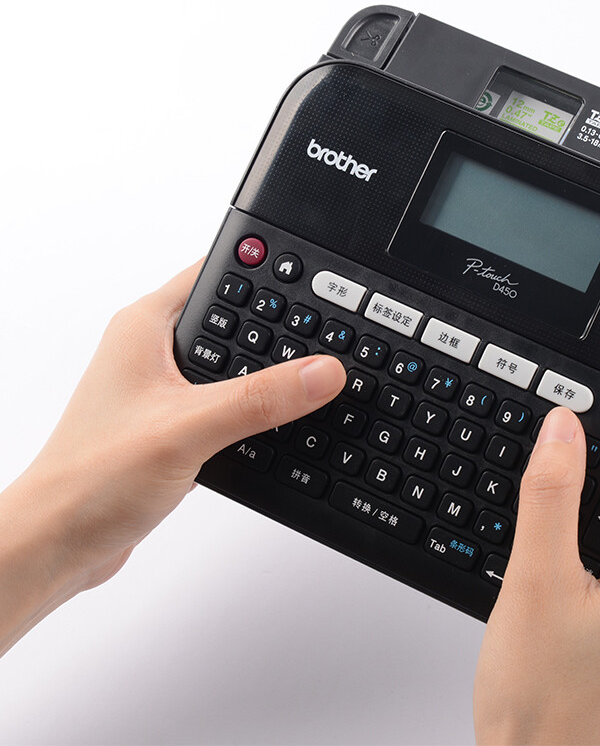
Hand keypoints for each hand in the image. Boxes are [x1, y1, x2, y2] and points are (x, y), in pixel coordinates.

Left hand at [0, 262, 344, 652]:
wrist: (59, 544)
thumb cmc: (89, 481)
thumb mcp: (186, 430)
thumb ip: (259, 398)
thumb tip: (320, 372)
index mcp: (147, 327)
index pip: (218, 274)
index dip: (266, 271)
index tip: (314, 284)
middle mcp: (154, 351)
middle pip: (234, 318)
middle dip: (279, 327)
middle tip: (325, 335)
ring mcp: (164, 389)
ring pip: (234, 364)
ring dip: (268, 374)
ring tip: (311, 378)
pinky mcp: (174, 425)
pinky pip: (229, 402)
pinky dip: (256, 410)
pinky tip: (278, 423)